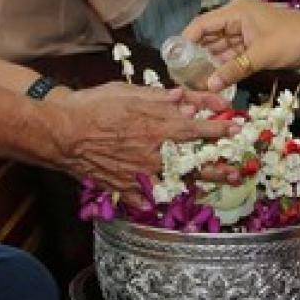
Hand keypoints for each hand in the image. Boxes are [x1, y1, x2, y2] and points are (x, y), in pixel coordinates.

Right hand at [46, 83, 228, 197]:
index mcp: (157, 127)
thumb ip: (159, 98)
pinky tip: (165, 207)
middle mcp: (154, 153)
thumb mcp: (128, 92)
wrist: (61, 133)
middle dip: (219, 167)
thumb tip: (184, 98)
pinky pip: (143, 200)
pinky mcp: (123, 187)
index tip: (237, 130)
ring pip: (174, 184)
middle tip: (238, 172)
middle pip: (193, 163)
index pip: (197, 129)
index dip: (220, 130)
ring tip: (212, 191)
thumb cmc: (93, 106)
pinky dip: (155, 203)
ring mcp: (139, 173)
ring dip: (195, 188)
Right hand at [181, 0, 299, 90]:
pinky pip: (233, 56)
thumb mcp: (260, 56)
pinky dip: (225, 67)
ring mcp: (245, 33)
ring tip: (195, 83)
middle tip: (183, 76)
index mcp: (235, 12)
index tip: (174, 60)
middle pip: (208, 37)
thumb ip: (233, 70)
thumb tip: (208, 85)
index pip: (201, 24)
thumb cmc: (292, 39)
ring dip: (211, 64)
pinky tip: (215, 81)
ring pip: (220, 49)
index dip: (185, 41)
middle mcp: (236, 20)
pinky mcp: (253, 46)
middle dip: (197, 56)